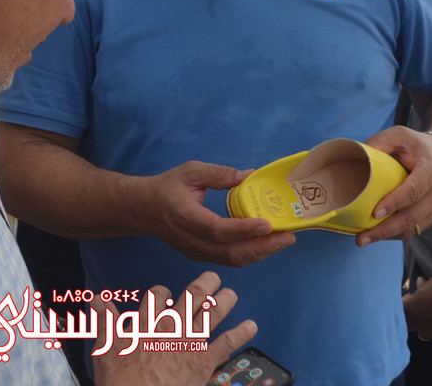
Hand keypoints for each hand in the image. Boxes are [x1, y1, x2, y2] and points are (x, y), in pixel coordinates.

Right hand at [92, 271, 256, 385]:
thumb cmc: (121, 382)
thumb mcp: (104, 350)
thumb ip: (104, 320)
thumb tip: (96, 298)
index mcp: (147, 322)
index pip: (157, 295)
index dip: (162, 291)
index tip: (164, 292)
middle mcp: (171, 326)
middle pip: (192, 296)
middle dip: (204, 283)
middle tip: (213, 277)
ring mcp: (190, 343)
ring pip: (212, 313)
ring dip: (225, 301)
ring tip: (232, 294)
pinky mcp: (204, 362)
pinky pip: (227, 344)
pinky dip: (240, 334)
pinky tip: (251, 326)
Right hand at [144, 161, 294, 266]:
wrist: (144, 209)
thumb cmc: (167, 187)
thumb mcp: (190, 171)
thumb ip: (218, 174)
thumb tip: (249, 175)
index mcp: (186, 216)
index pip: (218, 229)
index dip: (244, 229)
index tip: (267, 223)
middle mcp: (192, 240)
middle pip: (230, 252)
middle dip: (263, 247)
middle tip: (288, 236)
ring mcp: (196, 252)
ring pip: (232, 260)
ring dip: (260, 253)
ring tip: (283, 240)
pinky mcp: (202, 256)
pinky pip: (229, 260)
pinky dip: (250, 254)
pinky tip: (266, 243)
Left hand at [355, 126, 431, 246]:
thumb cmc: (417, 146)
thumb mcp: (401, 135)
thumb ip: (381, 141)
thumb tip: (360, 152)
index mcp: (430, 171)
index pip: (413, 191)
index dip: (394, 203)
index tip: (375, 213)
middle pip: (411, 217)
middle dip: (385, 230)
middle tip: (360, 238)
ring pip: (412, 228)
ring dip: (387, 236)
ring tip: (363, 239)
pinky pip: (413, 230)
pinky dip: (394, 234)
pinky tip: (377, 233)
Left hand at [402, 276, 431, 341]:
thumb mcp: (431, 283)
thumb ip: (422, 287)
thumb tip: (419, 283)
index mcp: (411, 308)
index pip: (399, 308)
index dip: (403, 302)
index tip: (410, 297)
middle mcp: (417, 322)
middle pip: (406, 323)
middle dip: (409, 316)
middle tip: (417, 308)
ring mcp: (429, 331)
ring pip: (420, 331)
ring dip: (422, 324)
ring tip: (430, 315)